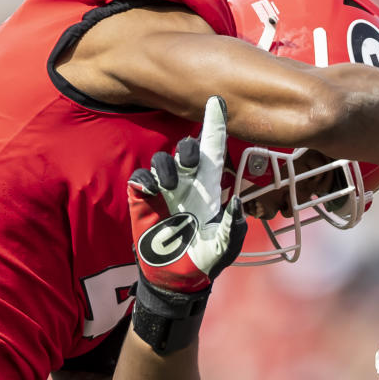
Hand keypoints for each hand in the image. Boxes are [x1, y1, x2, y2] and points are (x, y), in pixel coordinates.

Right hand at [128, 95, 246, 293]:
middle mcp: (188, 184)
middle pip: (187, 149)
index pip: (214, 152)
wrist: (176, 278)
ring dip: (167, 167)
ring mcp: (165, 191)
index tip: (217, 100)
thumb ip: (234, 227)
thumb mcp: (225, 247)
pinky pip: (142, 177)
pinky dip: (145, 179)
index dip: (215, 126)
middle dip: (187, 148)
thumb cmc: (205, 260)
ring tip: (170, 188)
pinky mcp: (144, 200)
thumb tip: (237, 204)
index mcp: (210, 189)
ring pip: (163, 160)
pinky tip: (151, 191)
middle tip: (190, 162)